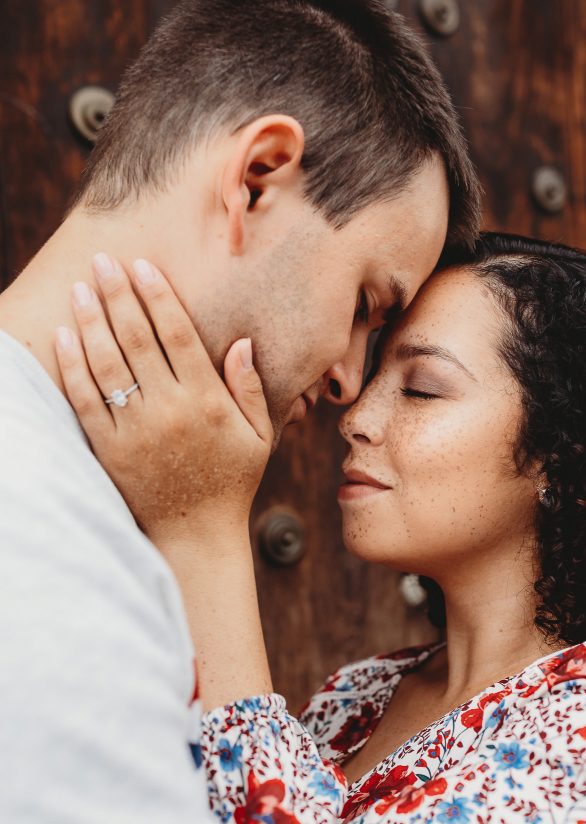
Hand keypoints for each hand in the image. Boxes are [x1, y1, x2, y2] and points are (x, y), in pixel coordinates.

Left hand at [55, 255, 272, 542]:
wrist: (195, 537)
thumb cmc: (231, 484)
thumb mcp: (258, 437)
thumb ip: (249, 389)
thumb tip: (241, 342)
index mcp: (208, 403)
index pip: (178, 336)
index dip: (158, 296)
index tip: (142, 266)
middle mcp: (171, 412)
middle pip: (138, 340)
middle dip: (119, 295)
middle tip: (103, 261)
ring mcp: (137, 432)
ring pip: (108, 364)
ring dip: (92, 321)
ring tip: (81, 288)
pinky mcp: (110, 451)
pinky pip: (86, 400)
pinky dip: (73, 366)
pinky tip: (65, 336)